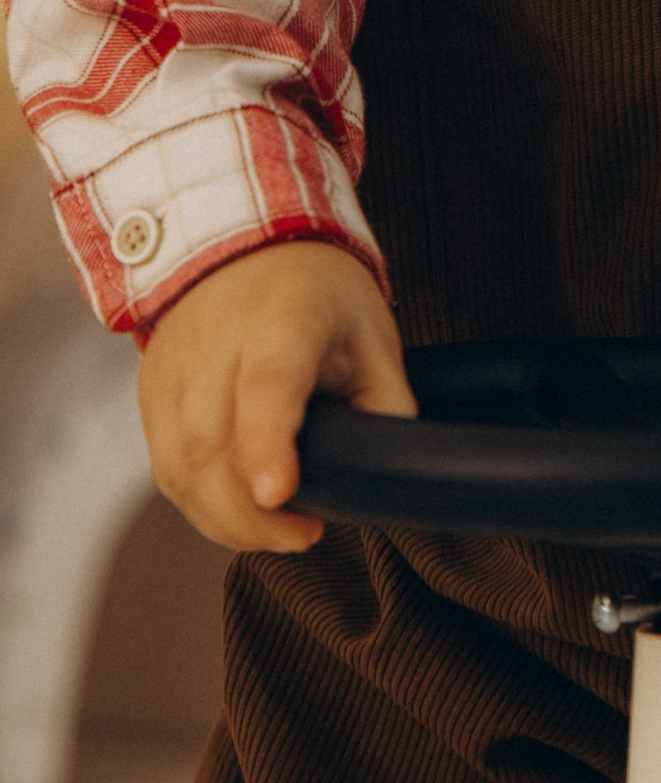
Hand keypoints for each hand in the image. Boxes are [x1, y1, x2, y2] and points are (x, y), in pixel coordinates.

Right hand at [136, 238, 412, 554]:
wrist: (243, 247)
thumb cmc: (316, 293)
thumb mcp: (374, 336)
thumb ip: (386, 406)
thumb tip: (387, 473)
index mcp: (282, 322)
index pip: (266, 387)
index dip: (268, 444)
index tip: (280, 493)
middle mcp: (214, 346)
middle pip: (214, 446)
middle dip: (254, 515)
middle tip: (303, 535)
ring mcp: (173, 372)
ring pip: (182, 468)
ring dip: (227, 520)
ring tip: (277, 531)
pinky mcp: (150, 395)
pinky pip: (167, 470)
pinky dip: (200, 505)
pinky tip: (238, 514)